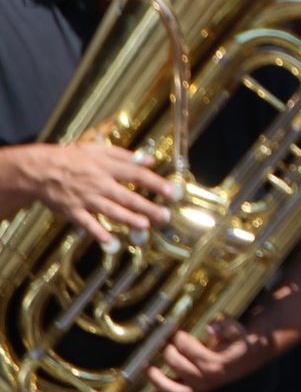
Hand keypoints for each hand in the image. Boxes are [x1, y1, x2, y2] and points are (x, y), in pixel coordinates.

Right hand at [7, 142, 178, 244]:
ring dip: (128, 219)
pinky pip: (87, 224)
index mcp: (106, 167)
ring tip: (145, 225)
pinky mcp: (73, 211)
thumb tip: (149, 160)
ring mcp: (86, 199)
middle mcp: (98, 184)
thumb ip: (125, 156)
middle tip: (165, 215)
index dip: (155, 183)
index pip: (136, 175)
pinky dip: (98, 232)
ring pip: (110, 211)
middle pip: (127, 197)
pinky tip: (110, 241)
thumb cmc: (72, 158)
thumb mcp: (98, 150)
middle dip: (147, 207)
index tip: (171, 192)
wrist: (39, 170)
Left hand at [147, 318, 264, 391]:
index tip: (178, 331)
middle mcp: (208, 378)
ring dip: (158, 381)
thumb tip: (211, 327)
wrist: (246, 359)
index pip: (190, 350)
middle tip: (164, 343)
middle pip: (180, 367)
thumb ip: (226, 326)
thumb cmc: (237, 343)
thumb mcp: (237, 330)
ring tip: (149, 368)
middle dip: (168, 353)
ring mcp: (201, 388)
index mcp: (217, 363)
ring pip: (176, 391)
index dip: (181, 340)